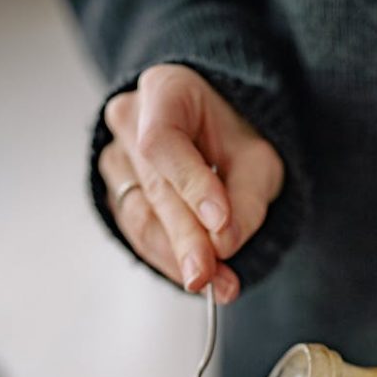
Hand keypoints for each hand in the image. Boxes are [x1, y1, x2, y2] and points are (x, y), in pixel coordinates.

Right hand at [98, 64, 284, 301]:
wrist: (218, 135)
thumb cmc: (237, 138)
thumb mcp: (260, 161)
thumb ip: (246, 200)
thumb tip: (224, 243)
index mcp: (164, 90)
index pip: (163, 141)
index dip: (190, 185)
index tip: (220, 223)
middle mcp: (129, 120)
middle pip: (154, 189)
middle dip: (187, 239)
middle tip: (211, 276)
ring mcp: (116, 159)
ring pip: (142, 219)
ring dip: (180, 259)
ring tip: (219, 286)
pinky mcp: (118, 195)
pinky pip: (140, 236)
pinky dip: (171, 262)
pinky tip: (203, 279)